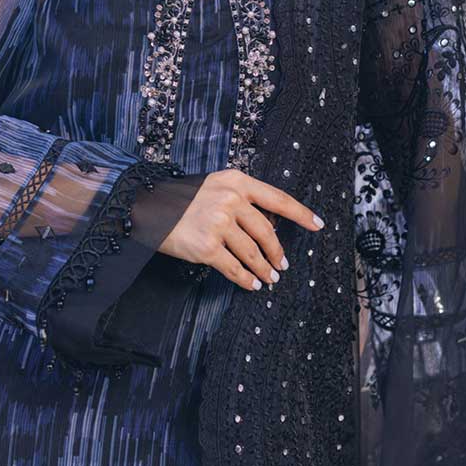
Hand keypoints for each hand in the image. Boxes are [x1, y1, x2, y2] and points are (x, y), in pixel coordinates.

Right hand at [157, 167, 323, 290]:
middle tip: (282, 264)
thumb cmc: (182, 198)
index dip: (301, 213)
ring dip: (264, 270)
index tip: (317, 224)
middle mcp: (230, 200)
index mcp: (236, 181)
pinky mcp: (207, 247)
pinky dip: (246, 280)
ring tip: (269, 278)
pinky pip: (234, 268)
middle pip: (267, 232)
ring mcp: (219, 224)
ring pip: (253, 253)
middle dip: (277, 252)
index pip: (278, 198)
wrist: (148, 207)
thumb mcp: (215, 186)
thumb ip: (241, 198)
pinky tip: (251, 284)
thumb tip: (268, 225)